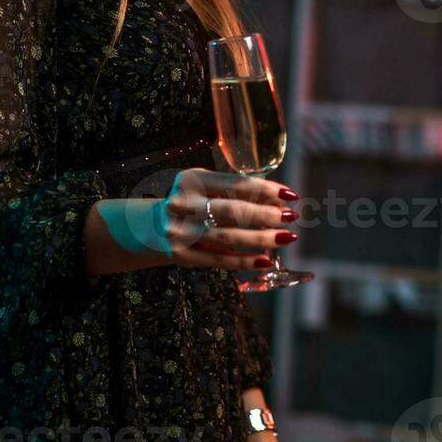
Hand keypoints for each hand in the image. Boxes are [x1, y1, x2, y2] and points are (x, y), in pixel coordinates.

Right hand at [92, 168, 297, 271]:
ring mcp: (181, 231)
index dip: (266, 189)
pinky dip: (244, 261)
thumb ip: (236, 192)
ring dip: (261, 239)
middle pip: (232, 211)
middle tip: (291, 217)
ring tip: (286, 238)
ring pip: (227, 237)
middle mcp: (184, 204)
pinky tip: (265, 261)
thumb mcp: (205, 187)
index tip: (290, 195)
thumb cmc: (191, 203)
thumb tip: (279, 199)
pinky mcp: (183, 255)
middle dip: (266, 215)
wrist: (150, 227)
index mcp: (192, 180)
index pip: (235, 183)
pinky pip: (219, 260)